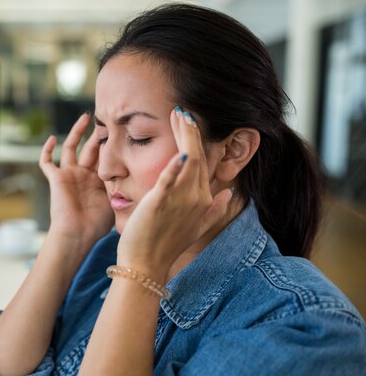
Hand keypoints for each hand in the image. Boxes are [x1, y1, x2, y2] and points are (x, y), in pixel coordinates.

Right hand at [39, 113, 113, 244]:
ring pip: (71, 148)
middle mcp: (83, 175)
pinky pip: (47, 162)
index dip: (111, 144)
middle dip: (98, 134)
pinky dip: (46, 150)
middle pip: (90, 148)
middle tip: (106, 118)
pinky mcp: (56, 178)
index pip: (105, 157)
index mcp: (98, 180)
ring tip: (85, 117)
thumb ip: (123, 189)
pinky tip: (52, 137)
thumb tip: (144, 182)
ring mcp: (69, 175)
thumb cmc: (96, 224)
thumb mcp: (114, 202)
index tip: (122, 130)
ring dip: (77, 132)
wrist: (76, 234)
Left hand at [117, 108, 233, 282]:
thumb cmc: (165, 245)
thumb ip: (215, 210)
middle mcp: (196, 198)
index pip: (203, 162)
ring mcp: (180, 201)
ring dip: (184, 136)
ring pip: (188, 161)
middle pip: (197, 156)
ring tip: (178, 115)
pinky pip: (169, 181)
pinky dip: (174, 166)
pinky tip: (179, 150)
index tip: (188, 122)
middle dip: (190, 130)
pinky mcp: (160, 203)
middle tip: (182, 110)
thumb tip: (230, 193)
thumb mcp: (196, 227)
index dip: (196, 140)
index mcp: (204, 200)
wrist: (146, 265)